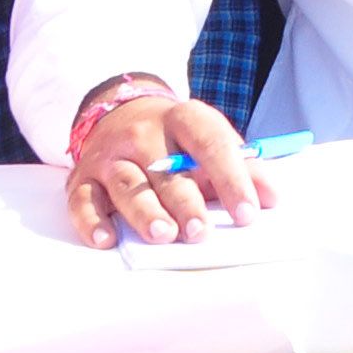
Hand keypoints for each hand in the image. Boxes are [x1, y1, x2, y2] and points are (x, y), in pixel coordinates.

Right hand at [64, 81, 269, 249]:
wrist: (121, 113)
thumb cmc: (176, 139)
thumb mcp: (209, 139)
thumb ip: (242, 166)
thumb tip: (270, 198)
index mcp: (184, 118)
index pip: (211, 145)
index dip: (232, 178)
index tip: (248, 212)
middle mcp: (143, 133)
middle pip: (166, 170)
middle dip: (185, 202)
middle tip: (200, 231)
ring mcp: (110, 155)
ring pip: (126, 185)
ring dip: (144, 212)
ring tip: (162, 234)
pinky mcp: (82, 177)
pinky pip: (83, 200)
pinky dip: (91, 221)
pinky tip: (106, 239)